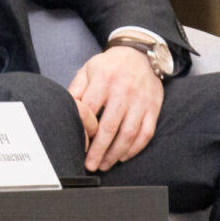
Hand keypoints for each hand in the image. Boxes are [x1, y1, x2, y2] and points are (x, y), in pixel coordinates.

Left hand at [67, 46, 164, 171]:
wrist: (140, 56)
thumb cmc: (108, 66)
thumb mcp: (88, 70)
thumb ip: (76, 90)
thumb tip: (65, 110)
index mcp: (104, 80)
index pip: (90, 110)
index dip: (83, 130)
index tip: (77, 145)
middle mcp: (124, 91)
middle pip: (110, 126)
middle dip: (99, 149)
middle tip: (90, 164)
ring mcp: (141, 101)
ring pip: (129, 133)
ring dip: (116, 152)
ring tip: (105, 164)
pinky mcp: (154, 108)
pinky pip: (147, 132)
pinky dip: (136, 148)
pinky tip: (123, 156)